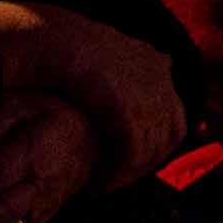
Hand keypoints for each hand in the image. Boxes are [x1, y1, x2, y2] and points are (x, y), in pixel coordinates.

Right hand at [0, 0, 188, 193]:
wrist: (49, 38)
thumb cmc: (60, 47)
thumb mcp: (96, 57)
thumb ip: (113, 75)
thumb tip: (112, 97)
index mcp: (154, 61)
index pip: (174, 113)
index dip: (156, 141)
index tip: (131, 158)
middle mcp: (160, 78)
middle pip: (169, 136)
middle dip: (145, 162)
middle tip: (116, 179)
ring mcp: (149, 96)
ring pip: (151, 151)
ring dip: (128, 173)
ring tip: (102, 184)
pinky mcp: (130, 114)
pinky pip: (131, 157)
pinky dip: (115, 174)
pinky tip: (96, 183)